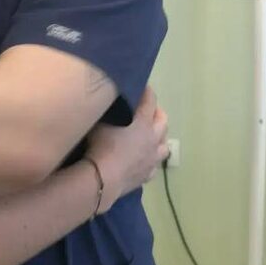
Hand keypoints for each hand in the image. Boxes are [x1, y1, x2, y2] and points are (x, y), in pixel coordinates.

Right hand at [87, 86, 167, 213]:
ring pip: (164, 145)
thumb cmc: (100, 145)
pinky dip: (150, 160)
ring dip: (159, 138)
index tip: (143, 86)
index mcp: (143, 122)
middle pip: (163, 121)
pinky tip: (144, 160)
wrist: (102, 178)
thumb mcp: (101, 121)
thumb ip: (109, 111)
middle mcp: (152, 139)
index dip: (148, 91)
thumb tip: (109, 103)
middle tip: (149, 111)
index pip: (150, 100)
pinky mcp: (147, 175)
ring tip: (151, 137)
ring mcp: (152, 159)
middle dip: (157, 113)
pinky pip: (154, 165)